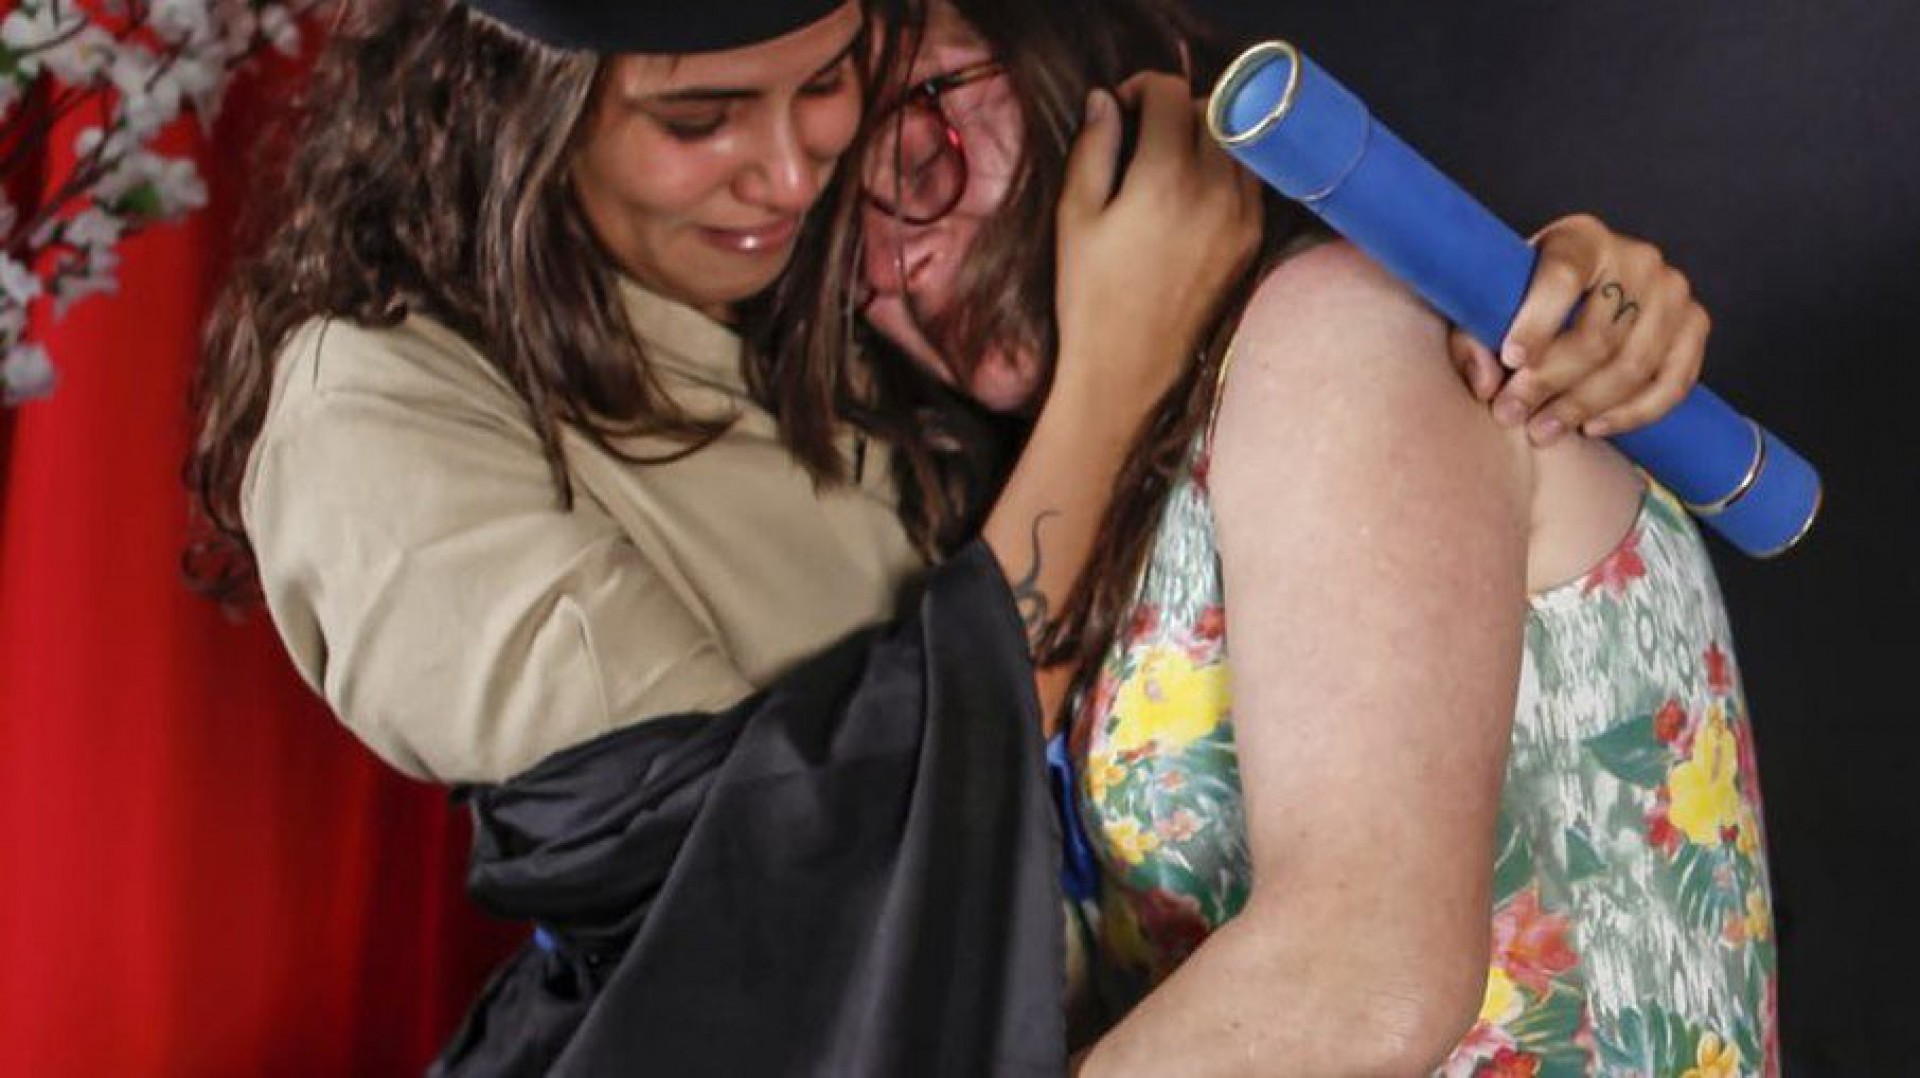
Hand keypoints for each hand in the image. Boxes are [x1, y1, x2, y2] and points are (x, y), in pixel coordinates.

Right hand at [1051, 72, 1261, 423]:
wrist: (1128, 369)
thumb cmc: (1090, 295)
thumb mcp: (1076, 216)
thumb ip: (1093, 148)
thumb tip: (1106, 100)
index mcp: (1165, 178)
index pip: (1172, 92)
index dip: (1143, 88)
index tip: (1122, 108)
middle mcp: (1214, 190)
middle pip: (1214, 108)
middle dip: (1178, 108)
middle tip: (1144, 132)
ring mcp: (1242, 216)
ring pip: (1239, 141)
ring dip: (1207, 135)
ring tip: (1170, 162)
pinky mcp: (1252, 240)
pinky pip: (1249, 179)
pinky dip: (1225, 170)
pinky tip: (1191, 196)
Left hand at [1448, 213, 1711, 444]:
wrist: (1581, 297)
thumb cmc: (1526, 302)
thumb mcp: (1490, 310)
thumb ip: (1473, 343)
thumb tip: (1487, 386)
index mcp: (1581, 239)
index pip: (1563, 277)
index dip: (1537, 322)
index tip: (1511, 361)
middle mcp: (1636, 258)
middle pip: (1597, 335)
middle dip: (1550, 383)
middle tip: (1511, 414)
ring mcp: (1672, 291)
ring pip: (1632, 365)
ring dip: (1584, 407)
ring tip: (1542, 429)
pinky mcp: (1695, 323)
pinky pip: (1673, 382)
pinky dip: (1634, 413)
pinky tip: (1594, 427)